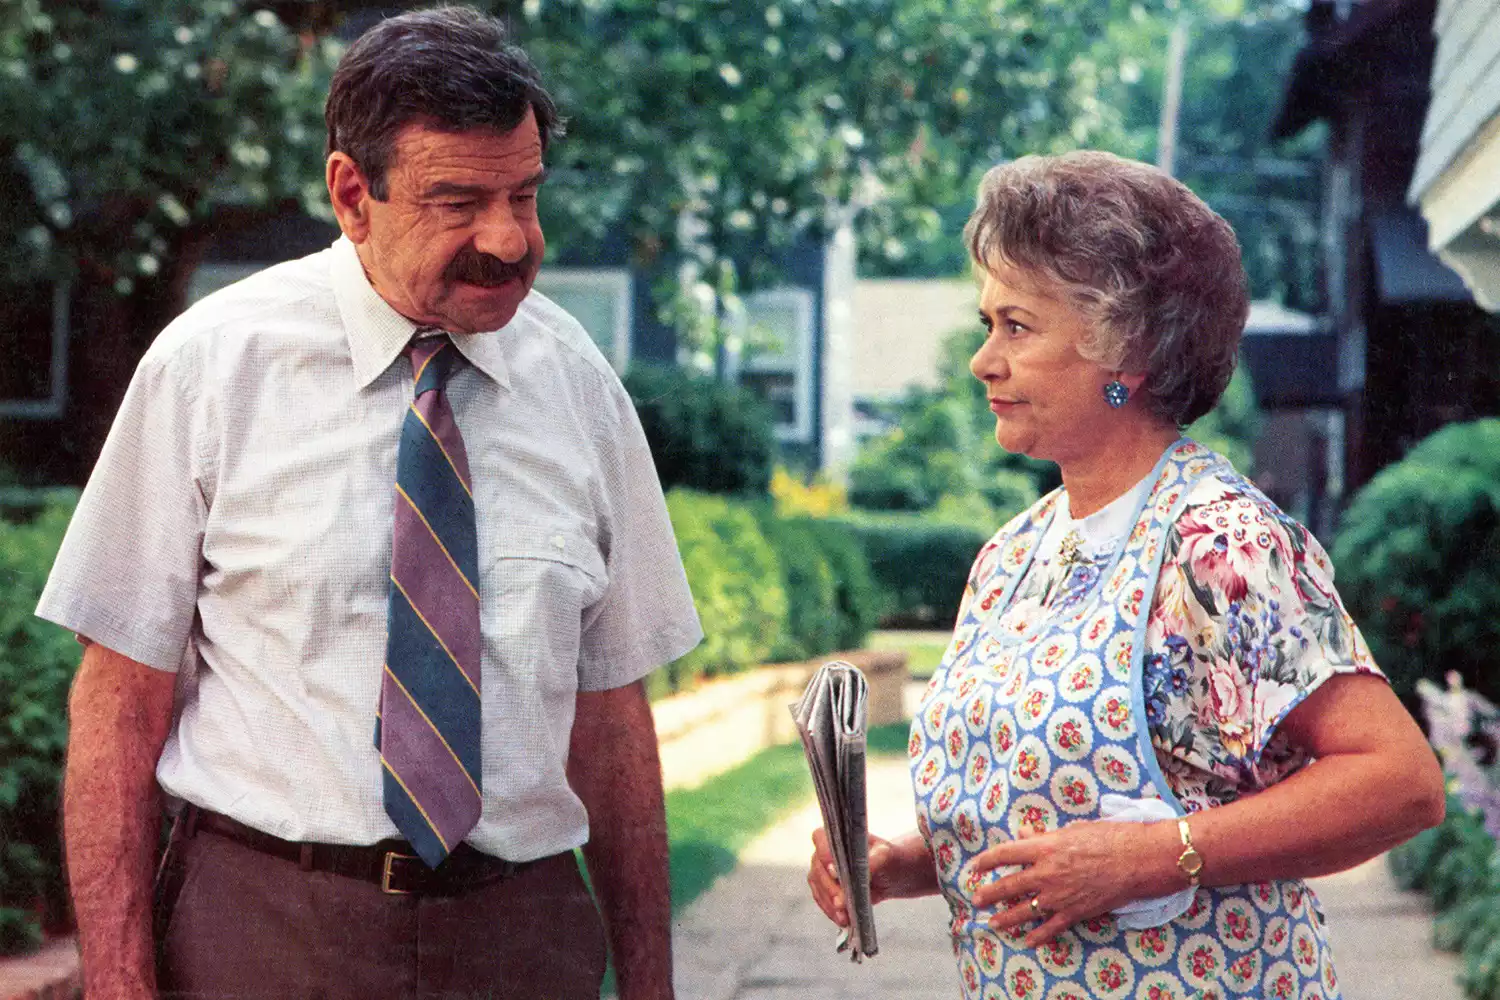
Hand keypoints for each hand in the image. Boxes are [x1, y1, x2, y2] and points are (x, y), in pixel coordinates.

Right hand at [806, 828, 929, 927]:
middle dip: (830, 888)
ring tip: (844, 916)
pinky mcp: (823, 890)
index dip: (824, 853)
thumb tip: (863, 875)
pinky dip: (831, 911)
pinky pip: (822, 901)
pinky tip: (843, 920)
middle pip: (818, 868)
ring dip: (829, 903)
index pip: (820, 838)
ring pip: (818, 887)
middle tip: (841, 902)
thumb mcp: (885, 856)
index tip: (834, 871)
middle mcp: (823, 851)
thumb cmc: (886, 858)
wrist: (888, 874)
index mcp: (836, 835)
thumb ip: (873, 862)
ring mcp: (821, 871)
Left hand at [967, 819, 1180, 945]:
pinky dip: (1038, 936)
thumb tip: (1023, 834)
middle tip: (976, 899)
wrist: (1136, 860)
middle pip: (1009, 885)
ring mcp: (1059, 895)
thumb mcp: (1071, 830)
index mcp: (1044, 847)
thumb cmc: (1107, 837)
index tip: (974, 866)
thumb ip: (1043, 836)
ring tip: (993, 923)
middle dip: (989, 894)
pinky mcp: (1075, 911)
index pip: (1005, 853)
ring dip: (1006, 918)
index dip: (986, 860)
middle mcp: (1047, 872)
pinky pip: (1051, 927)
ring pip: (1025, 910)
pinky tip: (1027, 940)